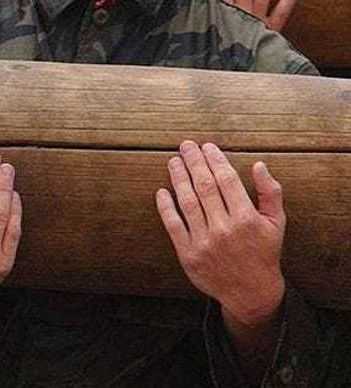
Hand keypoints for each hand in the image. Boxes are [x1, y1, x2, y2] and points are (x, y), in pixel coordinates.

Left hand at [156, 141, 285, 326]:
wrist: (250, 291)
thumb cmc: (264, 251)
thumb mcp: (276, 223)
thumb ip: (270, 192)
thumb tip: (259, 164)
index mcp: (247, 219)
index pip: (227, 180)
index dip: (215, 160)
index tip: (207, 146)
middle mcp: (224, 229)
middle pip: (204, 186)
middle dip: (194, 162)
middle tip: (186, 146)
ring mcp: (204, 242)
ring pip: (187, 202)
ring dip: (179, 178)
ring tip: (174, 161)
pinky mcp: (188, 254)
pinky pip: (173, 225)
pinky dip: (165, 206)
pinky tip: (162, 191)